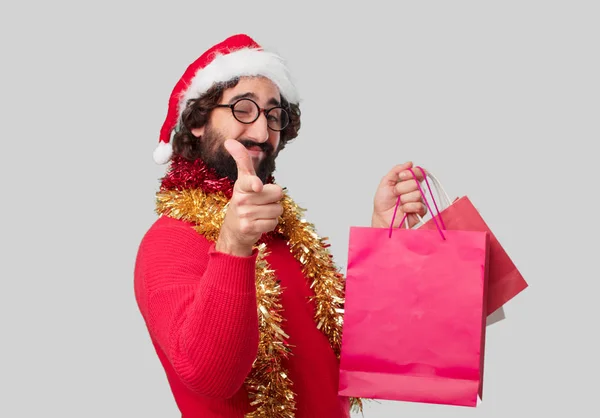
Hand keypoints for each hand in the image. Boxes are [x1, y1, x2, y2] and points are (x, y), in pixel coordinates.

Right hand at [216, 139, 283, 255]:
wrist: (233, 230)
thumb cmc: (244, 202)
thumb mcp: (242, 180)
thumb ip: (242, 160)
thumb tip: (229, 141)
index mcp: (241, 185)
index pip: (249, 180)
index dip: (255, 183)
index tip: (257, 186)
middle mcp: (241, 199)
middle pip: (277, 193)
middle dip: (274, 199)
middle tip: (261, 202)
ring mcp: (244, 215)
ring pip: (277, 210)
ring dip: (272, 213)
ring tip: (259, 213)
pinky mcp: (248, 228)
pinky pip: (273, 223)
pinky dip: (270, 224)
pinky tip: (259, 223)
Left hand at [371, 161, 427, 228]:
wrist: (381, 217)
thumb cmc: (383, 201)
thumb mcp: (385, 182)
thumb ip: (396, 170)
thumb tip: (409, 163)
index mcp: (409, 181)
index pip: (419, 172)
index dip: (412, 172)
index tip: (401, 176)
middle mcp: (416, 189)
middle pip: (416, 183)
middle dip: (401, 188)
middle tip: (395, 194)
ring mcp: (419, 199)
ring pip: (417, 194)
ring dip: (404, 199)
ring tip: (399, 203)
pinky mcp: (420, 210)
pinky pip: (419, 205)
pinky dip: (408, 207)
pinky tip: (403, 209)